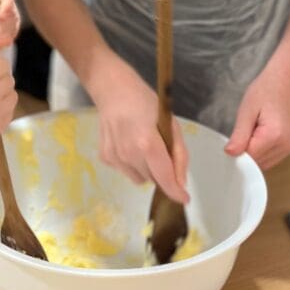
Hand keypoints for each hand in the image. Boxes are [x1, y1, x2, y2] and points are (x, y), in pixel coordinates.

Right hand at [89, 55, 188, 203]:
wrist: (113, 90)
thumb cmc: (146, 102)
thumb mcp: (171, 124)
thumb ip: (178, 154)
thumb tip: (180, 182)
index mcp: (147, 143)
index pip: (164, 177)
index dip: (175, 191)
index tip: (184, 198)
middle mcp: (129, 154)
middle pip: (153, 179)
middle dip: (161, 170)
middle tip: (160, 149)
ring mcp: (114, 157)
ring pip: (139, 178)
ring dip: (146, 168)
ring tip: (142, 144)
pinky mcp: (105, 157)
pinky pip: (126, 171)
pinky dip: (132, 163)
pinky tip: (128, 143)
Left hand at [224, 63, 289, 169]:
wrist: (287, 79)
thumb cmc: (267, 89)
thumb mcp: (247, 110)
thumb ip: (239, 135)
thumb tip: (231, 153)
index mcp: (275, 136)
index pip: (250, 157)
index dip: (238, 151)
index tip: (233, 142)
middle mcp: (288, 144)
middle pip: (259, 162)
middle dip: (248, 151)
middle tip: (246, 129)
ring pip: (267, 162)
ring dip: (257, 151)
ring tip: (257, 127)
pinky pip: (275, 156)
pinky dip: (266, 149)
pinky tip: (264, 131)